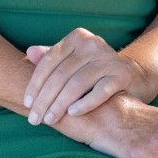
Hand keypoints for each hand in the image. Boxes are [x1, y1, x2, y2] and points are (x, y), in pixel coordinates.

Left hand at [24, 27, 153, 125]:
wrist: (131, 74)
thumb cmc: (92, 69)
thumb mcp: (72, 60)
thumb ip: (50, 57)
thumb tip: (29, 53)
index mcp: (76, 37)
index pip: (49, 61)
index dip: (35, 83)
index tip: (27, 103)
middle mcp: (92, 44)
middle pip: (61, 74)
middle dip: (45, 99)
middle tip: (34, 119)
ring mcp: (108, 58)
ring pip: (77, 83)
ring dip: (60, 104)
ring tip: (49, 120)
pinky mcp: (121, 74)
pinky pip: (100, 91)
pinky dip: (85, 103)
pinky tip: (72, 114)